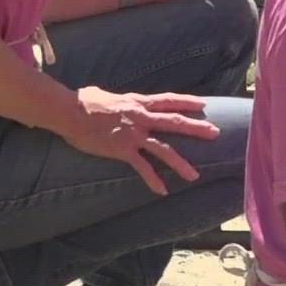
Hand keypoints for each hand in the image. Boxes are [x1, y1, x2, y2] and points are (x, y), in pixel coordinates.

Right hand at [62, 87, 221, 194]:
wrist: (70, 111)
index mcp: (139, 102)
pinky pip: (142, 167)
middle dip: (197, 128)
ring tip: (195, 175)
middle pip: (174, 122)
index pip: (168, 100)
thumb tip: (121, 100)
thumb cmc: (85, 101)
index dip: (187, 101)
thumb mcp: (110, 95)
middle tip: (216, 133)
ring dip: (180, 163)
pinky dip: (153, 180)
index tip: (204, 105)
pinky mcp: (122, 150)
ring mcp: (133, 134)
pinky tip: (162, 190)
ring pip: (163, 149)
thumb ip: (123, 100)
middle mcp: (141, 117)